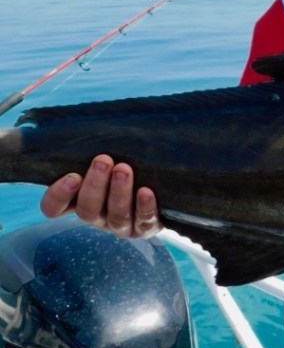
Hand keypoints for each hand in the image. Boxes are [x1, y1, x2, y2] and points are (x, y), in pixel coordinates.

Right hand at [40, 154, 161, 238]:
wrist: (164, 192)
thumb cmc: (129, 166)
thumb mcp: (110, 158)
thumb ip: (97, 148)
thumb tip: (97, 120)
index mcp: (81, 201)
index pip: (54, 207)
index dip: (58, 196)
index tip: (71, 176)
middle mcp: (99, 216)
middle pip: (87, 210)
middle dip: (94, 185)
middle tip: (103, 160)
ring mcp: (122, 226)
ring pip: (116, 216)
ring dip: (118, 192)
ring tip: (124, 169)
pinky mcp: (146, 228)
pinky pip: (143, 222)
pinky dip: (144, 207)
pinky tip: (146, 192)